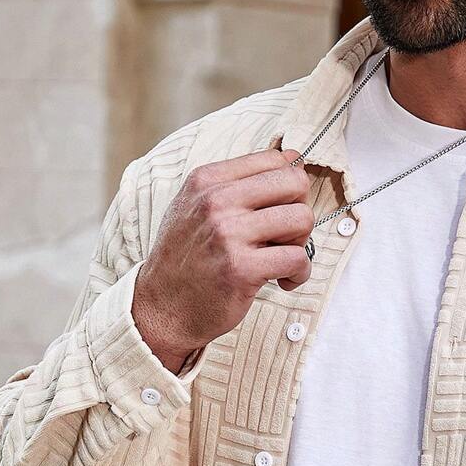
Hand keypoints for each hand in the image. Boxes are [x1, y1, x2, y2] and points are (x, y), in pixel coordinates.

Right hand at [132, 148, 314, 372]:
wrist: (162, 306)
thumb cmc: (187, 259)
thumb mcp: (197, 207)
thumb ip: (237, 184)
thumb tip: (292, 159)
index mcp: (207, 180)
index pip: (275, 160)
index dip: (290, 187)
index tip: (283, 210)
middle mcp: (216, 201)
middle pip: (295, 183)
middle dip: (301, 210)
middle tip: (287, 236)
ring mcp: (228, 234)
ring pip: (302, 219)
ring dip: (302, 244)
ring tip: (283, 260)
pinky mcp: (242, 269)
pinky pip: (298, 259)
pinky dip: (299, 273)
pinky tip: (283, 280)